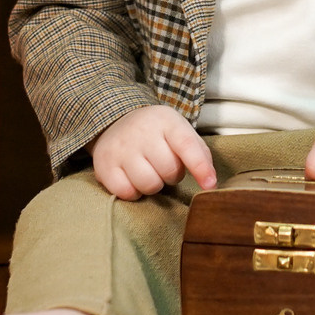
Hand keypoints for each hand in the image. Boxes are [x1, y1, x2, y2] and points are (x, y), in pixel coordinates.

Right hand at [90, 105, 216, 200]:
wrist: (115, 121)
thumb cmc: (156, 133)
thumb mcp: (179, 132)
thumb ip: (199, 154)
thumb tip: (210, 182)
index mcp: (166, 121)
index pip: (187, 145)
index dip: (200, 168)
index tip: (210, 185)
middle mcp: (142, 132)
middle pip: (169, 171)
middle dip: (171, 175)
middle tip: (163, 165)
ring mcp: (121, 148)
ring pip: (149, 185)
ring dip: (153, 185)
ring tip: (149, 171)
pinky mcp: (103, 165)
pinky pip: (127, 192)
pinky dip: (133, 192)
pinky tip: (132, 178)